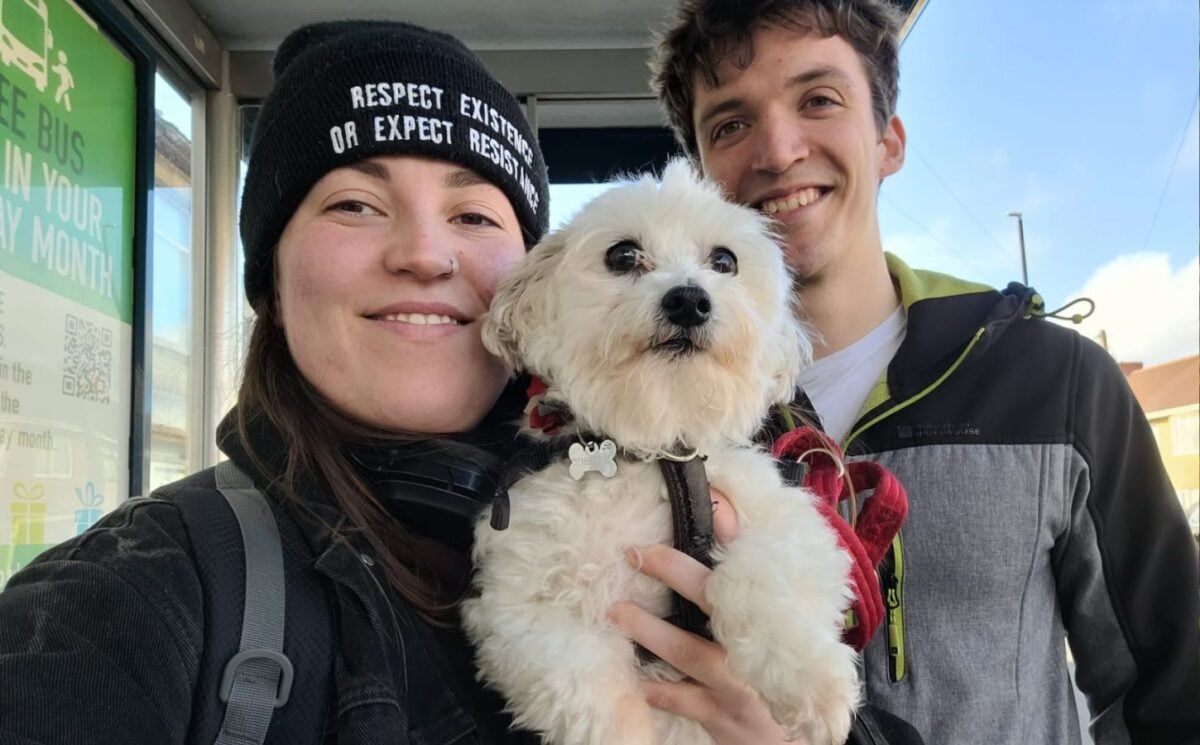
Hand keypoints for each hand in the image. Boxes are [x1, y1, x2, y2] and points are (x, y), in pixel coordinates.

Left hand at [608, 490, 804, 744]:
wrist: (795, 739)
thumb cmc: (779, 673)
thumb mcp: (774, 625)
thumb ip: (747, 577)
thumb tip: (721, 516)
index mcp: (773, 613)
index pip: (754, 560)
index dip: (731, 527)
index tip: (710, 495)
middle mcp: (760, 643)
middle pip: (717, 598)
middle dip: (676, 571)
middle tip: (636, 552)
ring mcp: (742, 682)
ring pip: (692, 652)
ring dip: (652, 632)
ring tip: (617, 613)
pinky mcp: (724, 716)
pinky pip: (683, 700)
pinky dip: (657, 689)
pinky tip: (634, 677)